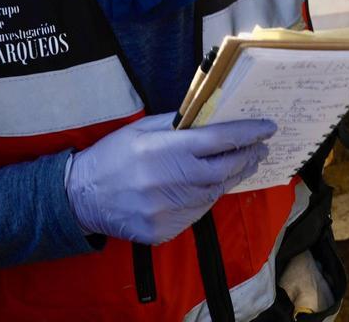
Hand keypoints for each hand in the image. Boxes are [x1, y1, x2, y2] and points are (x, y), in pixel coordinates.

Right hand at [66, 112, 274, 243]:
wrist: (81, 197)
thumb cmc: (112, 156)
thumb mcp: (141, 129)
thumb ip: (177, 124)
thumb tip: (209, 118)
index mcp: (167, 149)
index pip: (220, 138)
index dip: (248, 132)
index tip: (267, 128)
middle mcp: (173, 180)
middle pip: (226, 169)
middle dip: (248, 156)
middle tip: (261, 149)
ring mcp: (170, 209)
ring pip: (214, 193)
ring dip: (230, 178)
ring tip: (241, 165)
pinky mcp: (165, 230)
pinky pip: (196, 213)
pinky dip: (206, 198)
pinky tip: (208, 187)